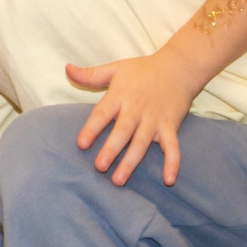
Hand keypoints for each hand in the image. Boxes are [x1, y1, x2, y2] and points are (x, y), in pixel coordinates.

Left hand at [64, 51, 197, 186]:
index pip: (102, 113)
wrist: (179, 67)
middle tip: (100, 167)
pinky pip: (173, 147)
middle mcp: (136, 109)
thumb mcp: (115, 68)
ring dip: (131, 162)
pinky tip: (169, 179)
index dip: (92, 129)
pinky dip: (173, 162)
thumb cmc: (143, 70)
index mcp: (120, 96)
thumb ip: (90, 75)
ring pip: (142, 143)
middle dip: (111, 149)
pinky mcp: (171, 126)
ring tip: (118, 179)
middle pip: (122, 131)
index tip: (81, 144)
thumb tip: (67, 69)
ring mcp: (155, 119)